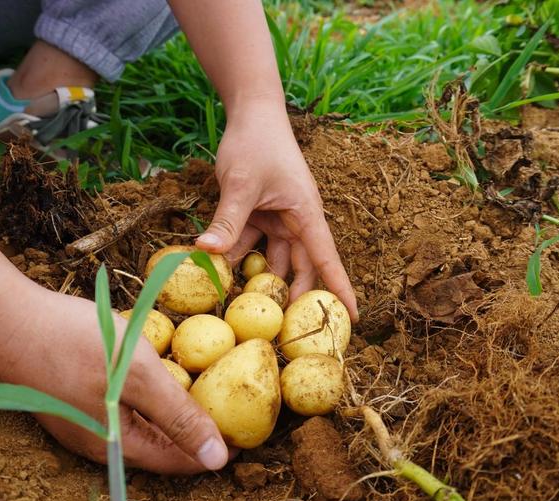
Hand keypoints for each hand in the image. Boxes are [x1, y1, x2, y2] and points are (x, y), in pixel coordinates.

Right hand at [0, 282, 231, 474]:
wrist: (6, 316)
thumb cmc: (74, 344)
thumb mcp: (139, 376)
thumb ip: (179, 417)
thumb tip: (219, 460)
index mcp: (116, 446)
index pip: (177, 461)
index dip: (212, 449)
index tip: (243, 433)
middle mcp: (98, 443)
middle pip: (158, 447)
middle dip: (194, 432)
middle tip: (227, 410)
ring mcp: (82, 421)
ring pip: (139, 426)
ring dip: (170, 413)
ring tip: (200, 392)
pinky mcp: (73, 397)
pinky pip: (120, 407)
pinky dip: (146, 397)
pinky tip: (157, 376)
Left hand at [195, 101, 358, 320]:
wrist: (250, 113)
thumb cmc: (257, 143)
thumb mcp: (241, 183)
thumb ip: (228, 219)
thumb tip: (206, 251)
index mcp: (306, 214)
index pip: (327, 259)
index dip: (340, 290)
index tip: (352, 318)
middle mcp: (296, 221)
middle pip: (300, 266)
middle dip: (294, 295)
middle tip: (285, 329)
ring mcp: (277, 219)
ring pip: (272, 258)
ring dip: (259, 279)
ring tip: (247, 308)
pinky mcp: (258, 215)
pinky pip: (250, 243)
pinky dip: (238, 256)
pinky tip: (220, 272)